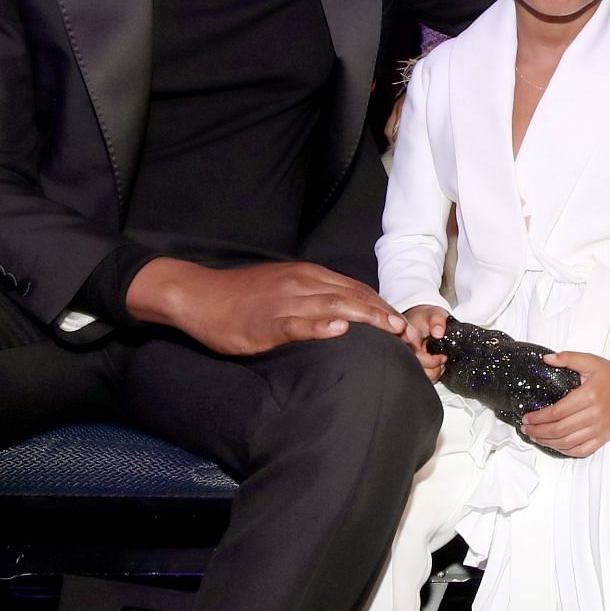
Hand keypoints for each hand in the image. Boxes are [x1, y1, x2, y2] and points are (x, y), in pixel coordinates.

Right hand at [126, 257, 407, 354]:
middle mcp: (302, 283)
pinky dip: (319, 326)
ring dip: (365, 318)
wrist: (199, 295)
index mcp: (308, 275)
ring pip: (333, 306)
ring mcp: (285, 301)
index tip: (406, 325)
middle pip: (353, 296)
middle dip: (384, 315)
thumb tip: (346, 315)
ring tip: (390, 331)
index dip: (383, 306)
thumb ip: (315, 297)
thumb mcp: (285, 288)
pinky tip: (337, 331)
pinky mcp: (267, 321)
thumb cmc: (242, 298)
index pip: (356, 289)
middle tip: (410, 334)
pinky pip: (297, 322)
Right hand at [402, 303, 448, 381]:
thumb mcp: (434, 314)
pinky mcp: (411, 366)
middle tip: (442, 359)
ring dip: (433, 373)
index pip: (415, 358)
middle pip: (416, 372)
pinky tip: (435, 366)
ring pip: (419, 377)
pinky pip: (421, 378)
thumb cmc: (426, 318)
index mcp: (404, 339)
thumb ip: (437, 320)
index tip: (442, 357)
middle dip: (434, 369)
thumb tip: (438, 332)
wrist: (421, 322)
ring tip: (439, 362)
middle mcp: (402, 352)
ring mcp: (406, 360)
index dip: (431, 361)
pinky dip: (431, 375)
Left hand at [521, 354, 609, 457]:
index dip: (539, 417)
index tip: (527, 418)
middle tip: (526, 429)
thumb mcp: (590, 361)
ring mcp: (600, 429)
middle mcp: (595, 415)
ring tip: (535, 437)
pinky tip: (555, 445)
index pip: (557, 412)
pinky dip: (566, 450)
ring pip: (568, 442)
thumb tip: (546, 359)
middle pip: (560, 429)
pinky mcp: (605, 437)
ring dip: (548, 442)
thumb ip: (568, 358)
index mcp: (589, 395)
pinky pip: (582, 450)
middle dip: (538, 431)